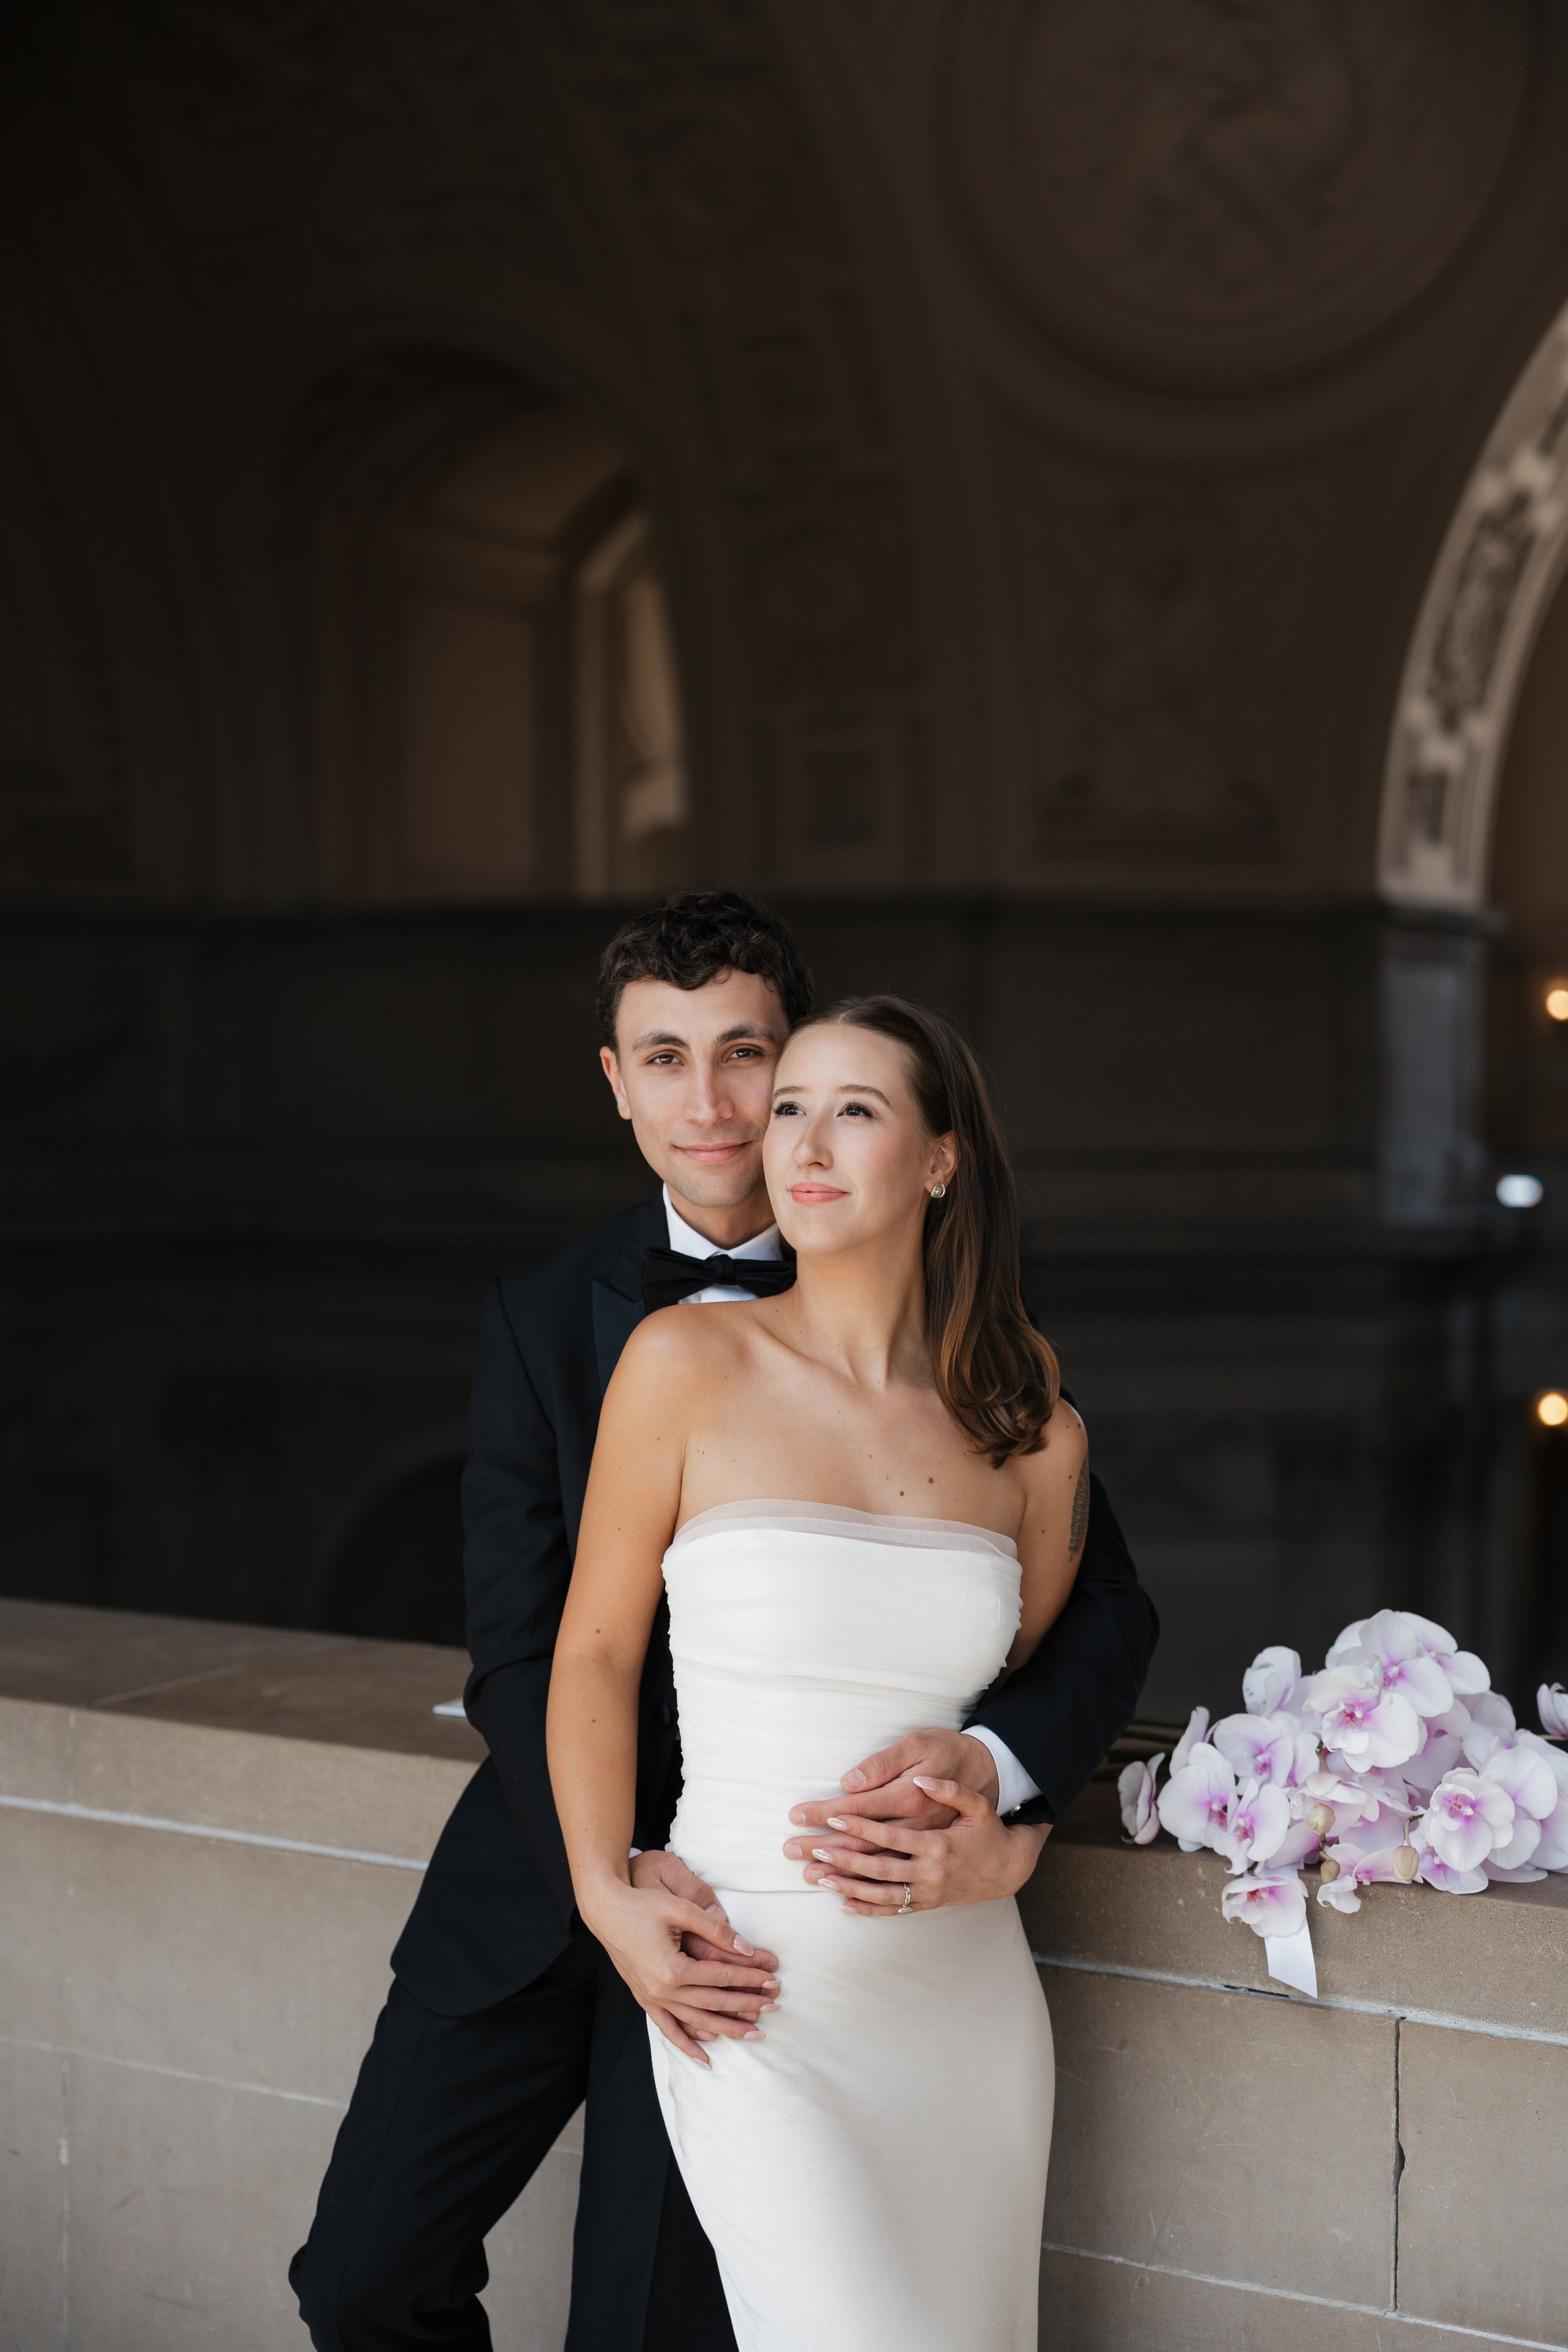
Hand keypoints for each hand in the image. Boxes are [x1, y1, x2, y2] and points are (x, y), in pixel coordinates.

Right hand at [586, 1868, 779, 2067]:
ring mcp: (651, 1998)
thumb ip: (715, 1928)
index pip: (722, 1977)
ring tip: (754, 2034)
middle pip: (714, 2003)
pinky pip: (668, 2029)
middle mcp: (662, 1990)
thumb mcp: (680, 1909)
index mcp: (673, 1968)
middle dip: (747, 2006)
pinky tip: (705, 2058)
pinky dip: (687, 2044)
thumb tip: (745, 1948)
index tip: (772, 1979)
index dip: (750, 1978)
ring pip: (696, 2021)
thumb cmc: (641, 1904)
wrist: (605, 1910)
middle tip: (775, 2007)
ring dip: (727, 2029)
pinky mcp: (644, 1998)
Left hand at [795, 1775, 1049, 1916]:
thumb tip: (921, 1780)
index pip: (891, 1834)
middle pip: (878, 1867)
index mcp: (939, 1845)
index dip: (860, 1826)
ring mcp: (927, 1893)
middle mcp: (930, 1873)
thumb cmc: (989, 1831)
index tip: (832, 1816)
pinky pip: (892, 1910)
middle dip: (843, 1859)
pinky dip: (867, 1909)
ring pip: (880, 1893)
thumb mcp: (978, 1805)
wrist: (1008, 1869)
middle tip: (813, 1849)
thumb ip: (951, 1791)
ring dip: (847, 1886)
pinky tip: (843, 1904)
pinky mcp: (926, 1904)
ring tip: (817, 1877)